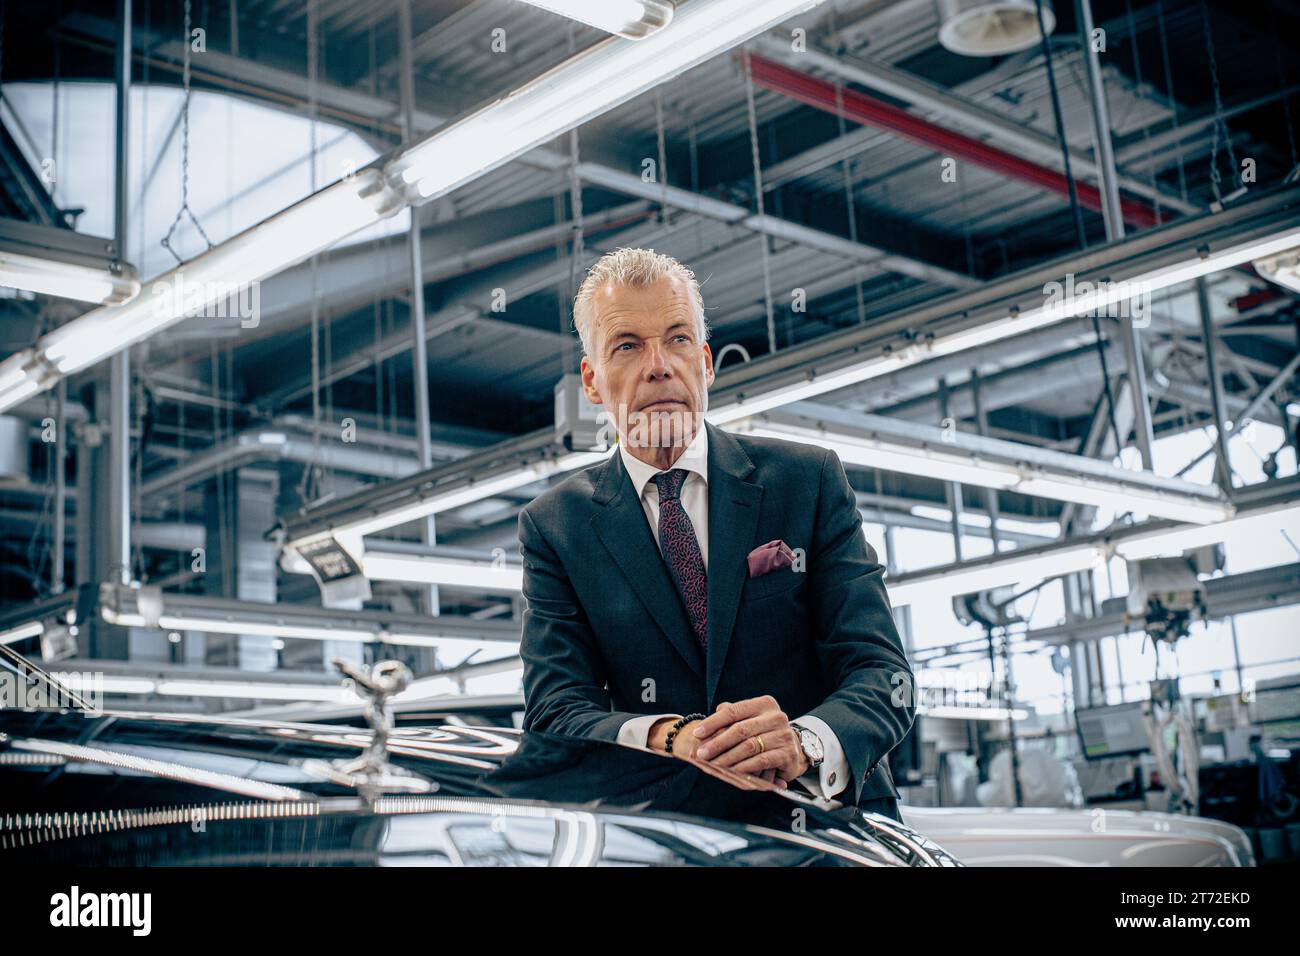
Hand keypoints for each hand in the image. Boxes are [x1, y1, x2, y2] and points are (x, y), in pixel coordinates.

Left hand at [653, 715, 785, 787]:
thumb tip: (703, 726)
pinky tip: (732, 772)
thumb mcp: (749, 720)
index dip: (713, 722)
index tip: (697, 734)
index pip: (734, 711)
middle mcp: (776, 717)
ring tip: (714, 765)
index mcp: (765, 704)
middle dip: (717, 743)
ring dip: (728, 758)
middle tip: (702, 754)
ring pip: (749, 746)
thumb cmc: (764, 733)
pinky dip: (745, 767)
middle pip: (740, 729)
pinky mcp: (788, 754)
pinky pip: (761, 761)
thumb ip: (729, 718)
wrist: (795, 749)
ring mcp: (784, 735)